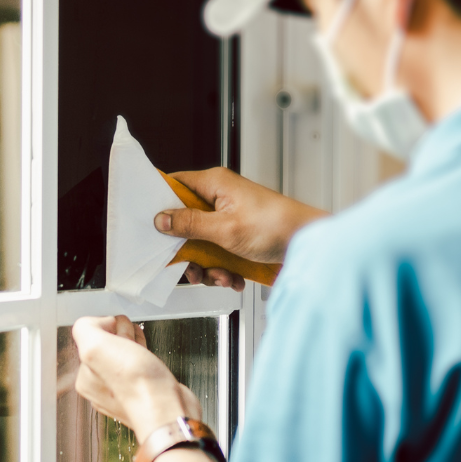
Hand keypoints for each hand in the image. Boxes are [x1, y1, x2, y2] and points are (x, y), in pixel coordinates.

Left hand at [71, 315, 200, 434]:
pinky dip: (145, 354)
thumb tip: (101, 323)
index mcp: (84, 378)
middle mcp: (100, 387)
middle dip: (122, 336)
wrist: (168, 410)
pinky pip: (139, 364)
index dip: (108, 327)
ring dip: (134, 343)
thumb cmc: (138, 385)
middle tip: (131, 344)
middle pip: (109, 345)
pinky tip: (149, 355)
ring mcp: (122, 390)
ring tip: (142, 349)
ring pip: (125, 353)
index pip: (91, 337)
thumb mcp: (96, 346)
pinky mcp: (143, 390)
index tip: (118, 333)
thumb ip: (86, 329)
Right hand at [156, 169, 326, 288]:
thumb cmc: (276, 226)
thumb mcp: (224, 228)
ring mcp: (229, 220)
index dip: (160, 203)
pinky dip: (223, 270)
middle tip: (191, 265)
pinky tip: (234, 277)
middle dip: (188, 250)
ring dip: (208, 266)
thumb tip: (161, 219)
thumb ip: (189, 224)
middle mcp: (220, 199)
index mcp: (214, 184)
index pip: (175, 184)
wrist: (308, 245)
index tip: (152, 225)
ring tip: (221, 275)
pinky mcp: (238, 238)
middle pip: (185, 222)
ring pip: (201, 244)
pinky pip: (218, 255)